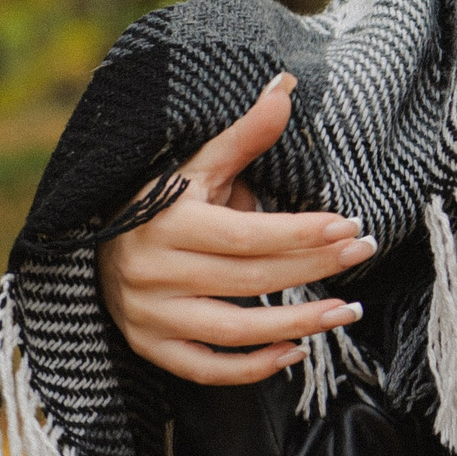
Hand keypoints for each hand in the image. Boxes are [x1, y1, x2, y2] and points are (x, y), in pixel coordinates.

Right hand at [94, 73, 378, 383]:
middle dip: (315, 267)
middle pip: (251, 277)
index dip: (302, 233)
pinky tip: (296, 352)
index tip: (351, 227)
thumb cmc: (161, 202)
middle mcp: (152, 270)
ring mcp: (149, 315)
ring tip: (346, 311)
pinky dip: (254, 367)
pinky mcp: (150, 348)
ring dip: (298, 323)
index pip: (247, 233)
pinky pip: (207, 368)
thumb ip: (244, 136)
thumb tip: (286, 86)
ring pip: (235, 328)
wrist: (93, 247)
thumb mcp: (197, 167)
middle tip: (363, 253)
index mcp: (165, 221)